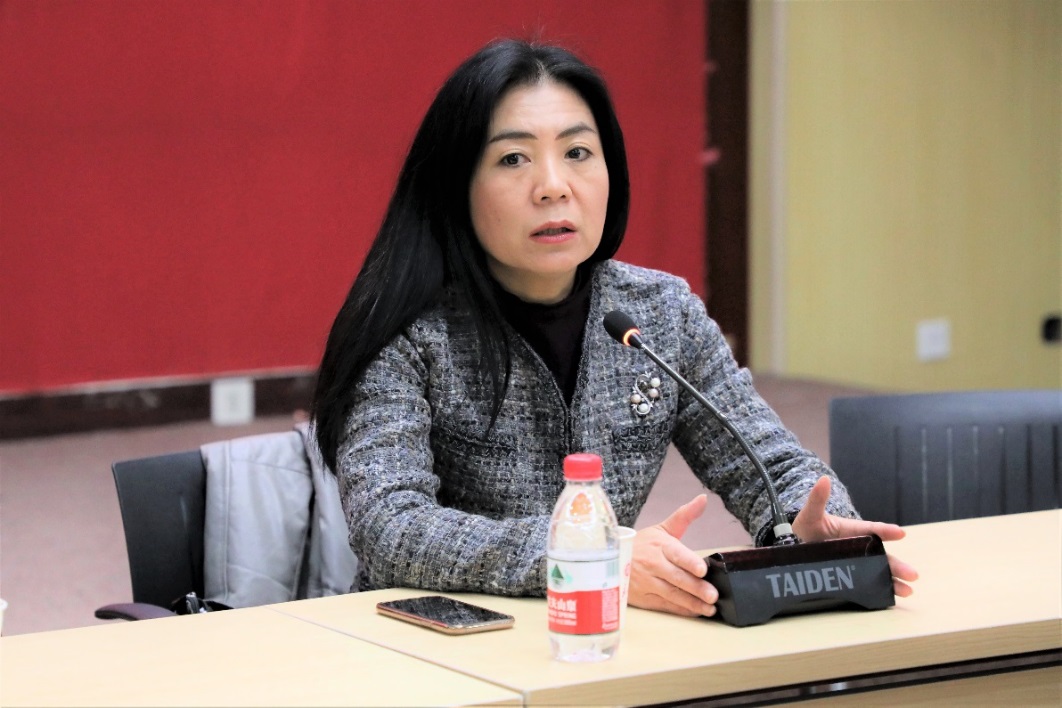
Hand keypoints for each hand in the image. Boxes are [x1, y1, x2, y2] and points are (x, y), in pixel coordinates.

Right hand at [627, 494, 718, 616]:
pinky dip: (681, 609)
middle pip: (676, 577)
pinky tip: (695, 611)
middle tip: (713, 595)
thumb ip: (684, 515)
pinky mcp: (644, 598)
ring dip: (692, 602)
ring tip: (709, 608)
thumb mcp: (662, 529)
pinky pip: (664, 605)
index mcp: (660, 545)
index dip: (689, 562)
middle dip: (696, 587)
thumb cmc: (643, 544)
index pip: (676, 554)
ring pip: (672, 594)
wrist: (612, 559)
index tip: (703, 570)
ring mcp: (647, 582)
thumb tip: (703, 499)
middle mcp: (653, 564)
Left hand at [792, 476, 918, 596]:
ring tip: (907, 591)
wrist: (794, 547)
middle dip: (896, 564)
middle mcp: (857, 547)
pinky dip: (878, 592)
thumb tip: (823, 479)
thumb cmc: (806, 528)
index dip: (884, 531)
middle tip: (914, 575)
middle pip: (879, 555)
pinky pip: (865, 584)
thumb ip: (817, 499)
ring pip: (877, 571)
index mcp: (851, 530)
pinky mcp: (849, 577)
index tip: (901, 533)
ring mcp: (854, 563)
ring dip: (892, 581)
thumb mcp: (810, 514)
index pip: (870, 530)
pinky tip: (890, 600)